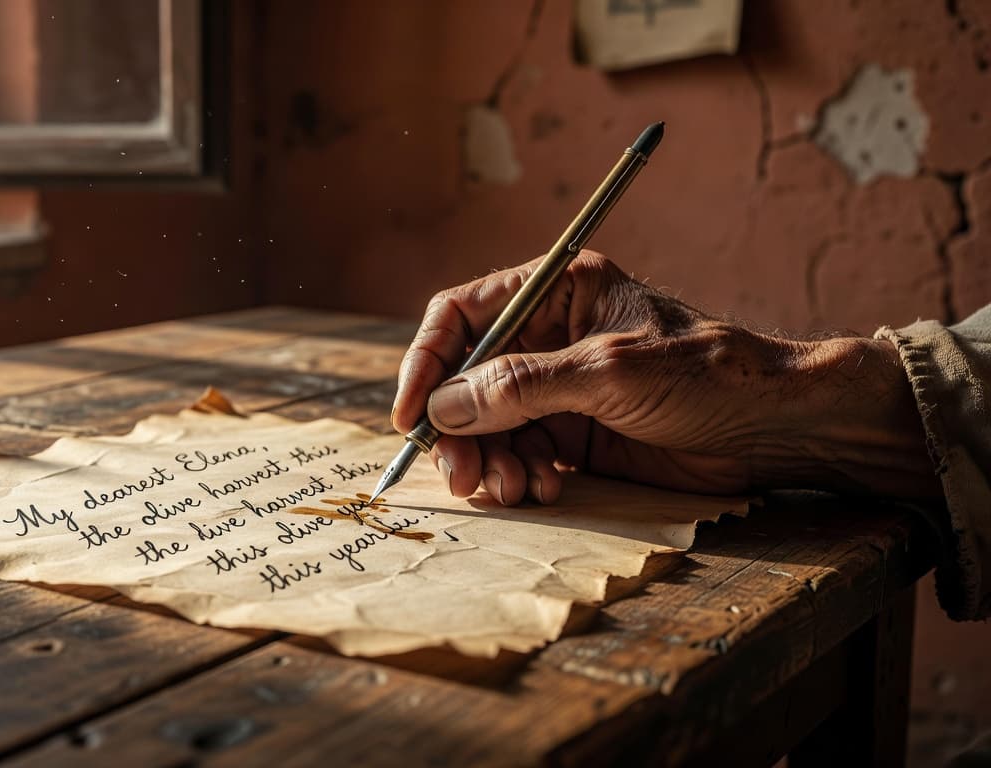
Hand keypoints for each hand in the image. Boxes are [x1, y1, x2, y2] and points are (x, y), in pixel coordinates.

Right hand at [390, 251, 939, 503]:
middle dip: (458, 429)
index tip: (410, 414)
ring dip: (488, 460)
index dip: (427, 361)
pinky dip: (518, 474)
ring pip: (489, 424)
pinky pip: (520, 453)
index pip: (463, 315)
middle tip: (460, 476)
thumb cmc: (708, 374)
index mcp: (555, 291)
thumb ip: (523, 386)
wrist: (775, 428)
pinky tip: (542, 487)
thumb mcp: (609, 371)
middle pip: (467, 380)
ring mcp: (560, 387)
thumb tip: (445, 406)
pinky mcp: (576, 433)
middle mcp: (548, 336)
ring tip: (509, 488)